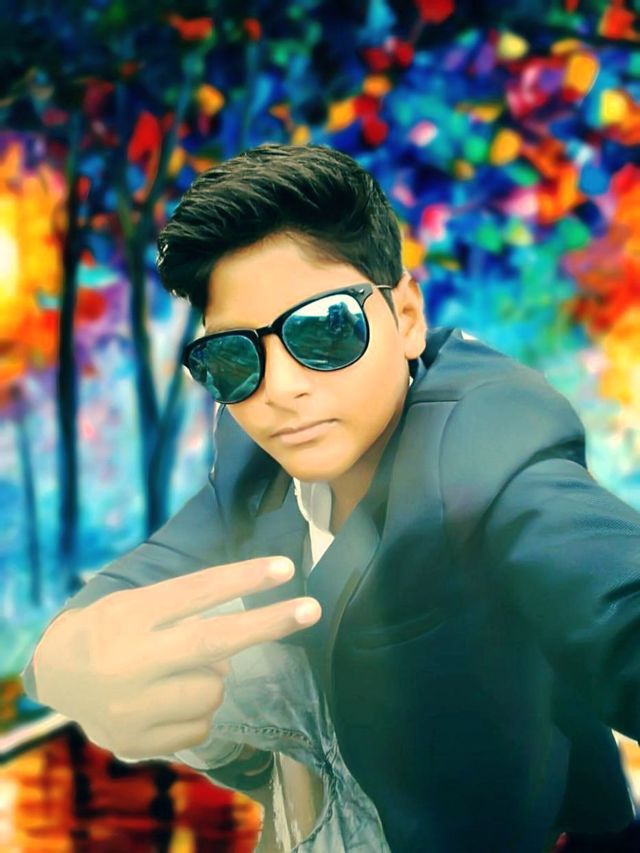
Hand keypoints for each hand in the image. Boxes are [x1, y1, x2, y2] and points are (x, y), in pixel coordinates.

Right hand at [33, 557, 320, 760]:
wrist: (56, 675)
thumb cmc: (109, 629)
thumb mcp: (135, 603)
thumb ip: (181, 614)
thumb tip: (236, 643)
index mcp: (129, 615)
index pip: (196, 592)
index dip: (243, 578)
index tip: (285, 568)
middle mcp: (130, 660)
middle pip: (214, 641)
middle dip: (269, 624)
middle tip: (312, 609)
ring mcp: (132, 706)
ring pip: (214, 689)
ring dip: (212, 678)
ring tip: (177, 672)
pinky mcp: (135, 742)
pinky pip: (201, 726)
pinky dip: (197, 712)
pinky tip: (167, 701)